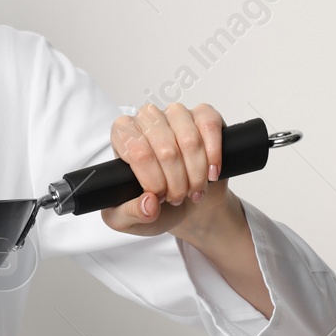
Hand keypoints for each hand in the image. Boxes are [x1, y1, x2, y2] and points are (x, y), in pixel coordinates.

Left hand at [101, 102, 231, 238]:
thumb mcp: (129, 220)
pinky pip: (209, 126)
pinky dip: (213, 155)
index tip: (158, 197)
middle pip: (165, 149)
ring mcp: (176, 114)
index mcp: (122, 136)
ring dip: (196, 172)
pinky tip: (212, 173)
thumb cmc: (154, 206)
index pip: (138, 153)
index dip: (153, 181)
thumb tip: (148, 204)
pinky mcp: (203, 115)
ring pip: (189, 139)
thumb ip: (129, 215)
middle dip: (176, 182)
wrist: (187, 204)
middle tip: (177, 198)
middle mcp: (146, 119)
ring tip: (194, 190)